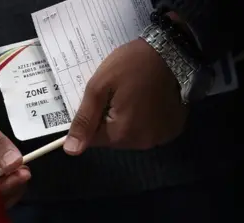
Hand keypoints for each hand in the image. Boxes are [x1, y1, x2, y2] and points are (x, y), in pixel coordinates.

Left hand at [63, 38, 186, 154]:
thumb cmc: (132, 64)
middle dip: (109, 120)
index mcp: (123, 134)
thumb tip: (71, 150)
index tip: (100, 99)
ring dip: (127, 121)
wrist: (172, 51)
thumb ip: (84, 119)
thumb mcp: (100, 86)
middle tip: (116, 94)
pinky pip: (149, 131)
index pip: (94, 139)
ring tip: (132, 97)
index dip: (91, 119)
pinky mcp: (172, 130)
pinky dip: (145, 120)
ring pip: (130, 136)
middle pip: (113, 139)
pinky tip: (147, 102)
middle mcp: (143, 143)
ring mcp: (160, 138)